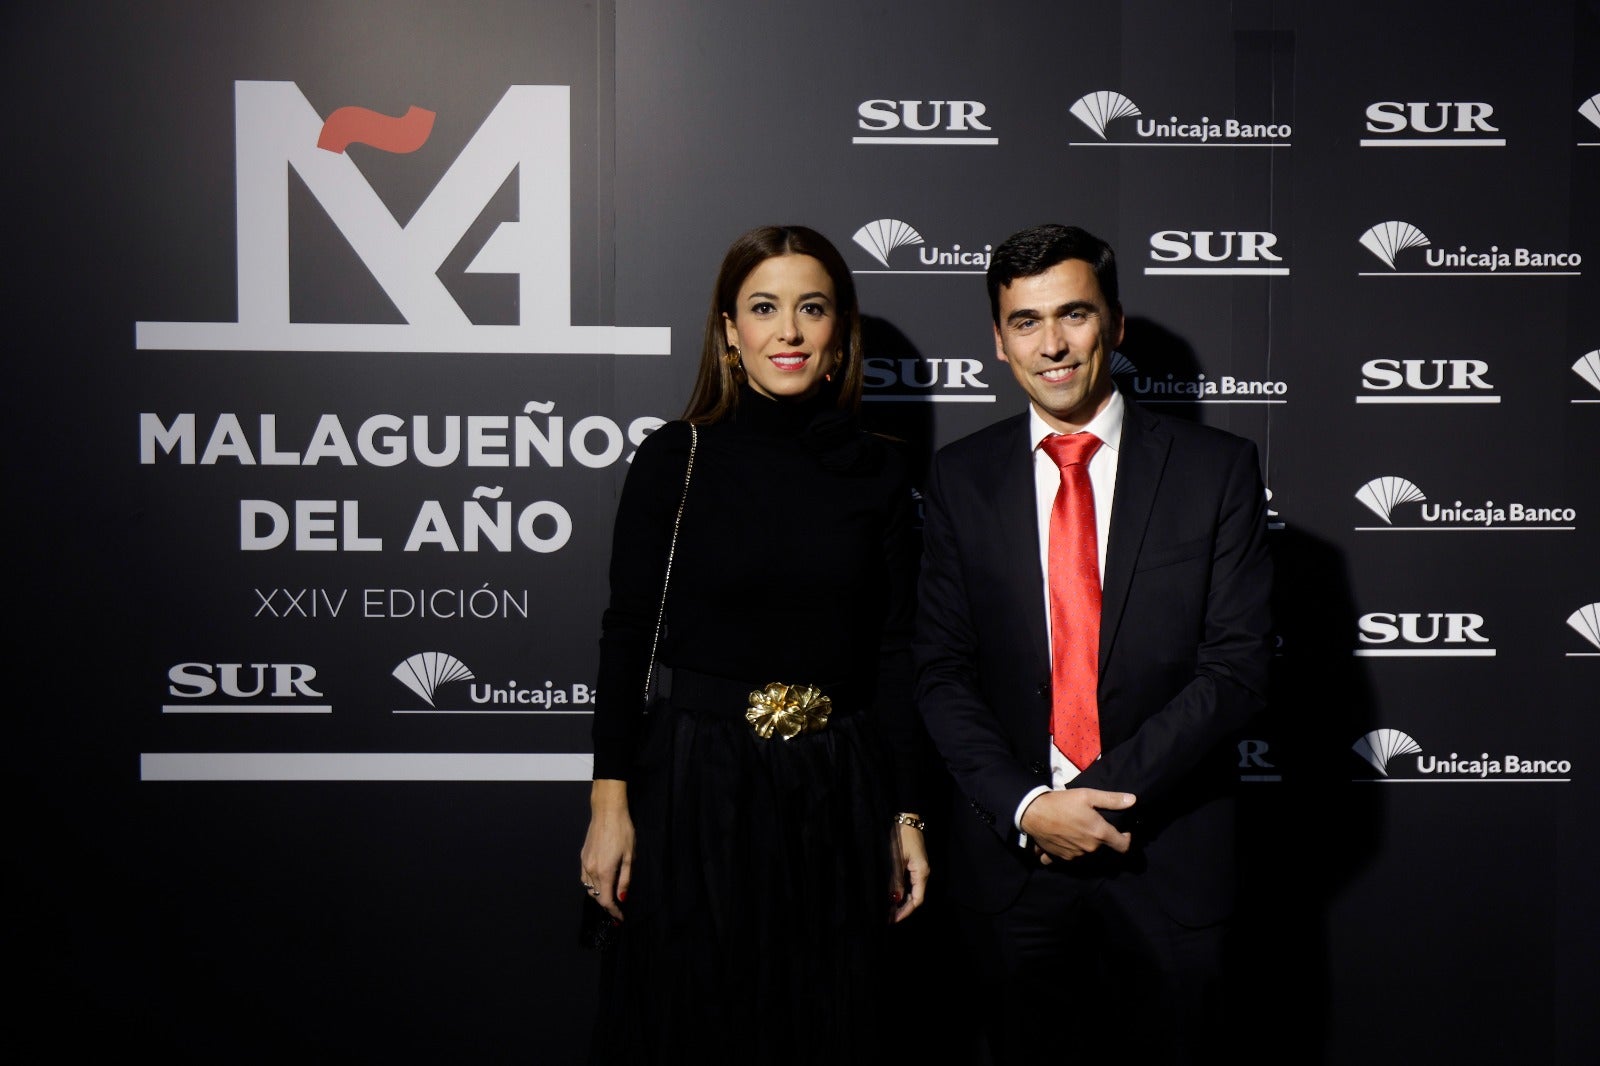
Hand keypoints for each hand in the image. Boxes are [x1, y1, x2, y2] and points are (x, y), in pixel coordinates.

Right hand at [579, 779, 632, 920]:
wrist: (607, 812)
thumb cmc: (623, 831)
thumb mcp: (630, 857)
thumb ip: (625, 880)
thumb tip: (622, 898)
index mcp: (605, 872)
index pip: (607, 901)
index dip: (614, 912)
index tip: (620, 918)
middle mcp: (591, 870)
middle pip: (597, 897)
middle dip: (607, 906)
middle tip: (618, 910)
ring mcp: (585, 863)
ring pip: (589, 888)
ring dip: (599, 896)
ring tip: (610, 898)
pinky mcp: (583, 856)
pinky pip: (585, 878)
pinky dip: (592, 885)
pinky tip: (600, 883)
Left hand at [889, 821, 929, 922]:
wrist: (907, 819)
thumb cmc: (903, 838)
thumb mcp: (897, 859)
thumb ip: (896, 880)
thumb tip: (895, 899)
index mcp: (922, 873)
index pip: (917, 899)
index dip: (906, 911)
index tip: (893, 919)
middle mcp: (923, 873)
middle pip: (916, 897)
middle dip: (903, 908)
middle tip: (889, 916)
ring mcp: (919, 868)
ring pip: (912, 890)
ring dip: (901, 900)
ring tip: (888, 908)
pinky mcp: (915, 864)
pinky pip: (910, 882)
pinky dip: (902, 890)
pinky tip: (892, 894)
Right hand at [1019, 788, 1134, 864]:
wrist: (1034, 813)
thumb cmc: (1063, 802)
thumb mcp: (1088, 795)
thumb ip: (1112, 800)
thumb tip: (1133, 800)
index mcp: (1100, 834)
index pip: (1123, 846)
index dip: (1126, 839)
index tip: (1123, 832)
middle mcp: (1090, 849)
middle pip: (1105, 850)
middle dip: (1104, 840)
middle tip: (1096, 826)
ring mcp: (1075, 856)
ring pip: (1089, 854)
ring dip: (1088, 845)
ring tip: (1079, 831)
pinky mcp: (1061, 858)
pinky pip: (1071, 858)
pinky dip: (1071, 851)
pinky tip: (1065, 841)